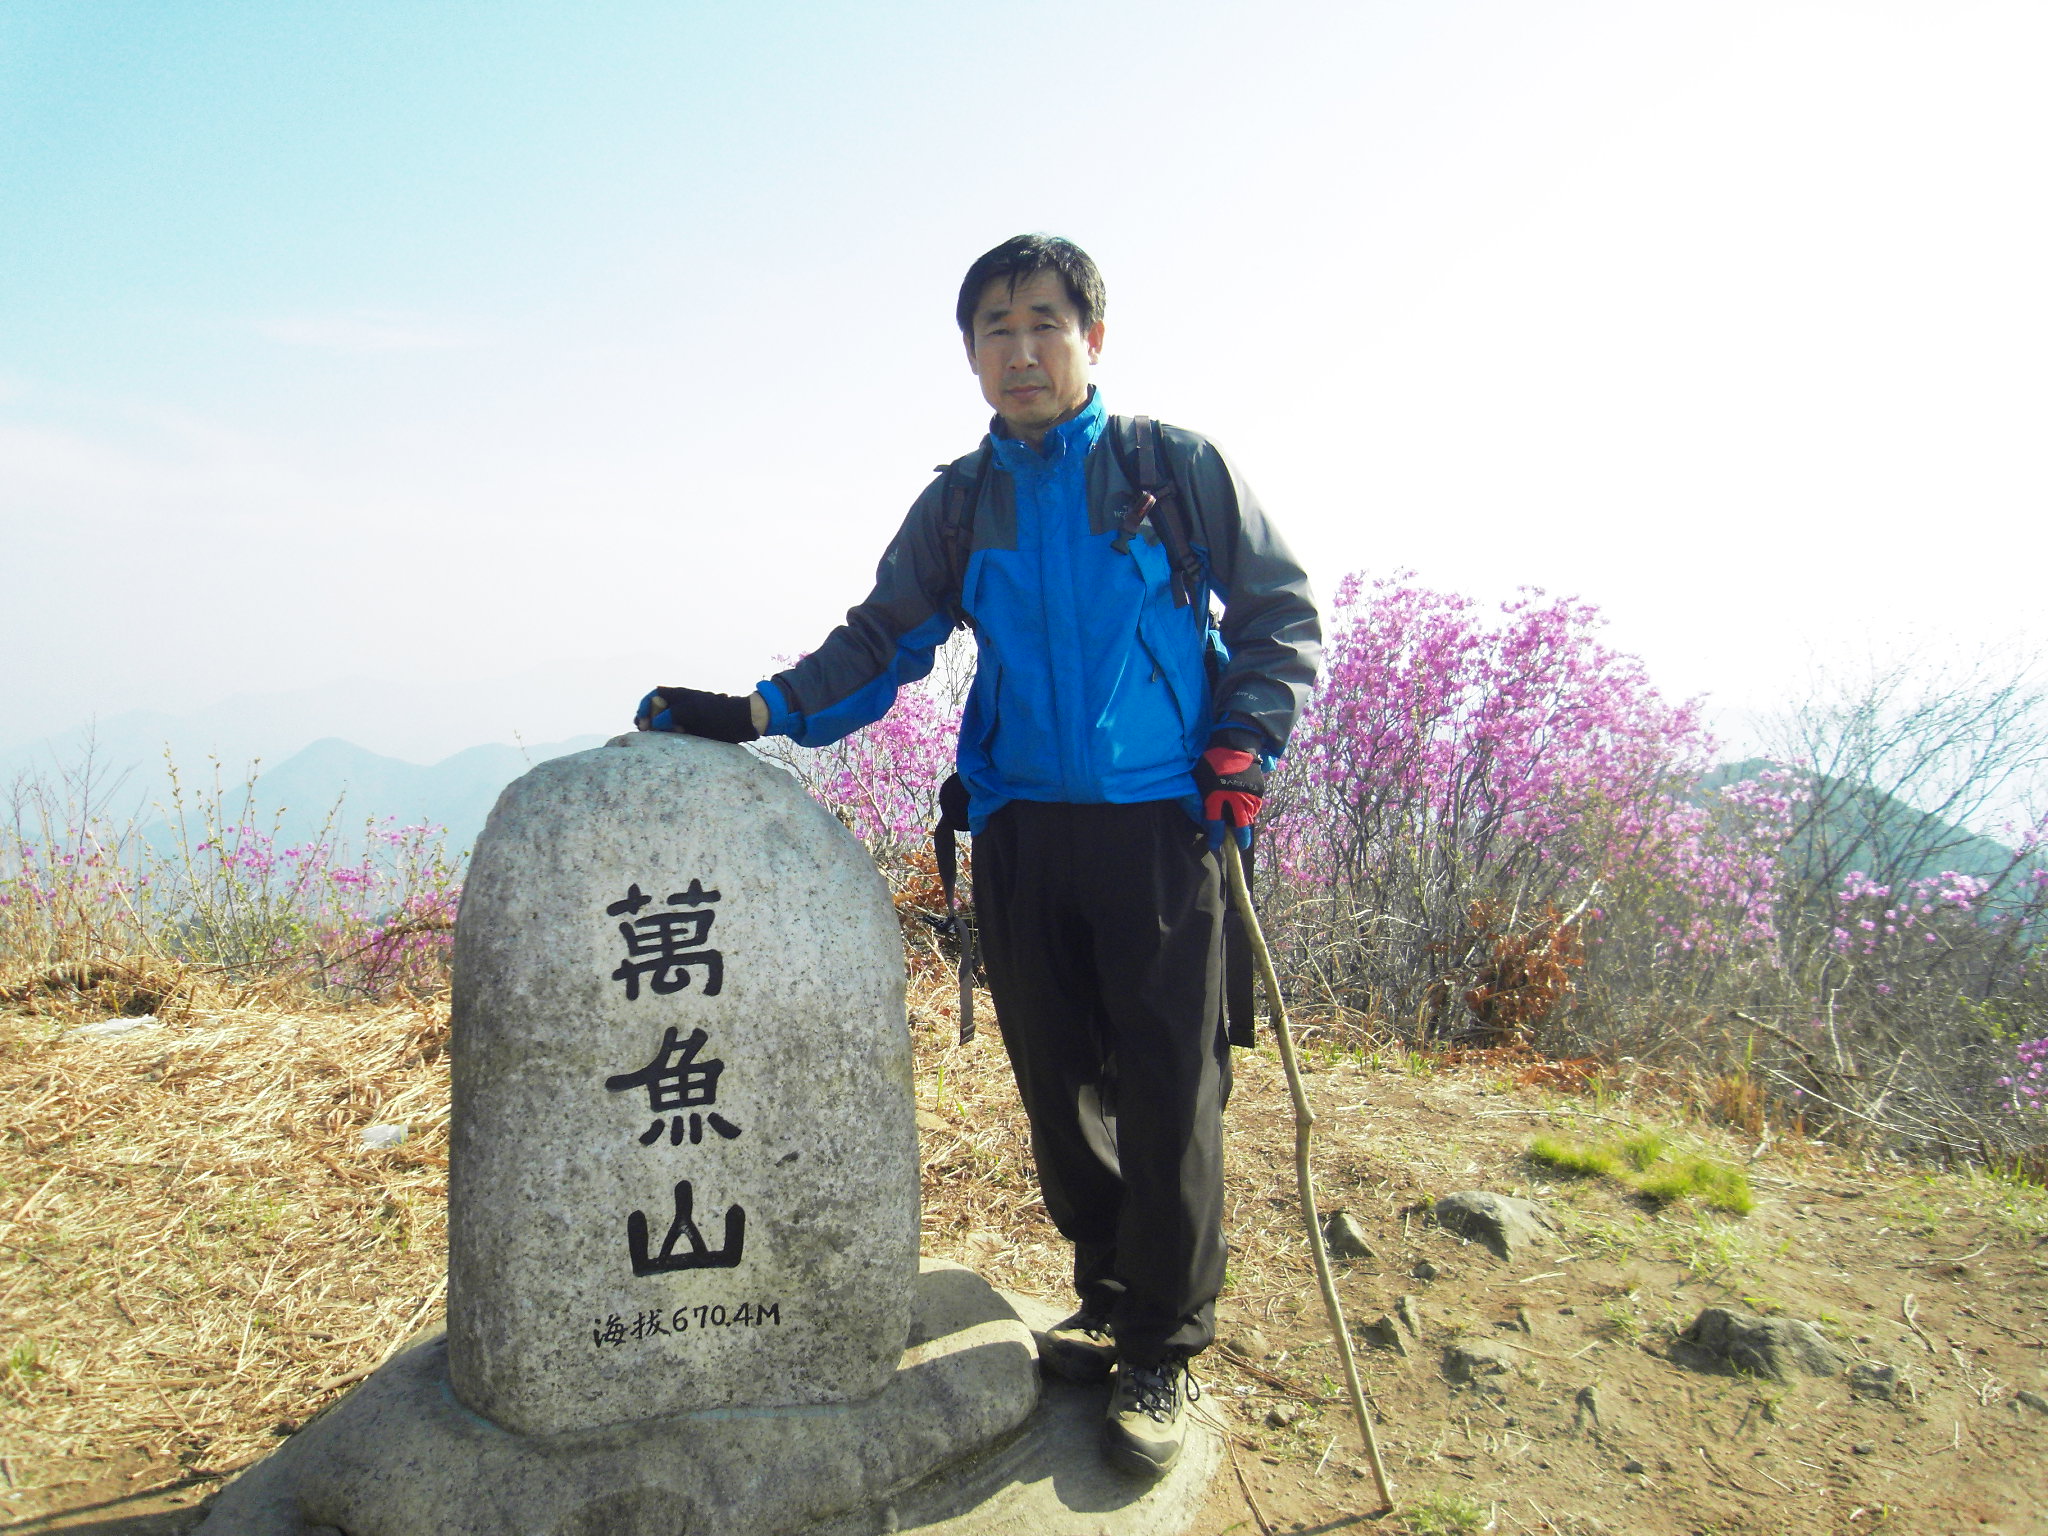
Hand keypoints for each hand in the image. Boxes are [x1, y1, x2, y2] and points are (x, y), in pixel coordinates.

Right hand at [634, 687, 761, 742]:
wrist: (740, 722)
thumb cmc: (718, 712)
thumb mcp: (694, 709)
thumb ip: (673, 714)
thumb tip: (654, 723)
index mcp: (678, 695)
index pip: (653, 697)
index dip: (644, 707)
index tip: (642, 721)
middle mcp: (678, 707)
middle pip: (654, 712)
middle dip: (647, 720)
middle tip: (645, 732)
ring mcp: (683, 720)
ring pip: (661, 725)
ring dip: (655, 732)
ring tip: (654, 738)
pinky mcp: (689, 732)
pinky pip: (672, 735)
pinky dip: (667, 739)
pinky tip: (667, 743)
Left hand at [1194, 745, 1263, 848]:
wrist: (1236, 744)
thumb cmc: (1214, 760)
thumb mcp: (1202, 778)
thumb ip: (1204, 798)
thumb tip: (1206, 815)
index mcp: (1217, 794)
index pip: (1215, 822)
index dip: (1215, 837)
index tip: (1214, 845)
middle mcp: (1235, 797)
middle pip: (1240, 826)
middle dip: (1240, 839)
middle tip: (1239, 846)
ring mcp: (1249, 793)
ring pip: (1250, 817)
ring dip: (1245, 824)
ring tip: (1241, 828)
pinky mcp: (1259, 789)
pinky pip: (1255, 806)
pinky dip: (1250, 811)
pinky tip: (1244, 810)